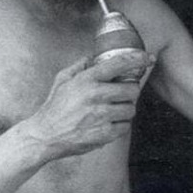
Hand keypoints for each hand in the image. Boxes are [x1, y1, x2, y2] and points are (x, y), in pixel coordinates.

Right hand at [26, 52, 150, 160]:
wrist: (45, 135)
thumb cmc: (54, 106)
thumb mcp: (62, 79)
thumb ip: (79, 65)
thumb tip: (92, 57)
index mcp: (87, 79)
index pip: (118, 63)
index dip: (137, 58)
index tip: (147, 57)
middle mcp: (95, 95)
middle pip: (132, 89)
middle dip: (131, 91)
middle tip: (123, 94)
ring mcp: (100, 115)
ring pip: (131, 109)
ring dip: (126, 109)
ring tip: (114, 110)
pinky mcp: (103, 134)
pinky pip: (125, 126)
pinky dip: (120, 125)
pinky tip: (109, 123)